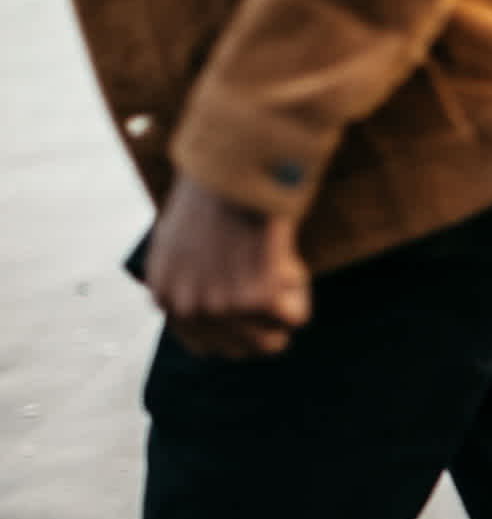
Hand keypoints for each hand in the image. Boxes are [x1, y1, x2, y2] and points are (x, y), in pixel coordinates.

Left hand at [146, 175, 312, 359]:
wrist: (233, 167)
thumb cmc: (216, 193)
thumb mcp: (183, 240)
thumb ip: (195, 278)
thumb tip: (227, 315)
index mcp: (164, 295)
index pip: (203, 345)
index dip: (237, 328)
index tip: (257, 308)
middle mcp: (187, 308)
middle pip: (240, 351)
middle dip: (265, 323)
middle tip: (275, 285)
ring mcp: (220, 307)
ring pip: (271, 342)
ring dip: (284, 310)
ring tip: (283, 269)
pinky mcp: (255, 300)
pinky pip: (296, 316)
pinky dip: (301, 291)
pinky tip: (288, 258)